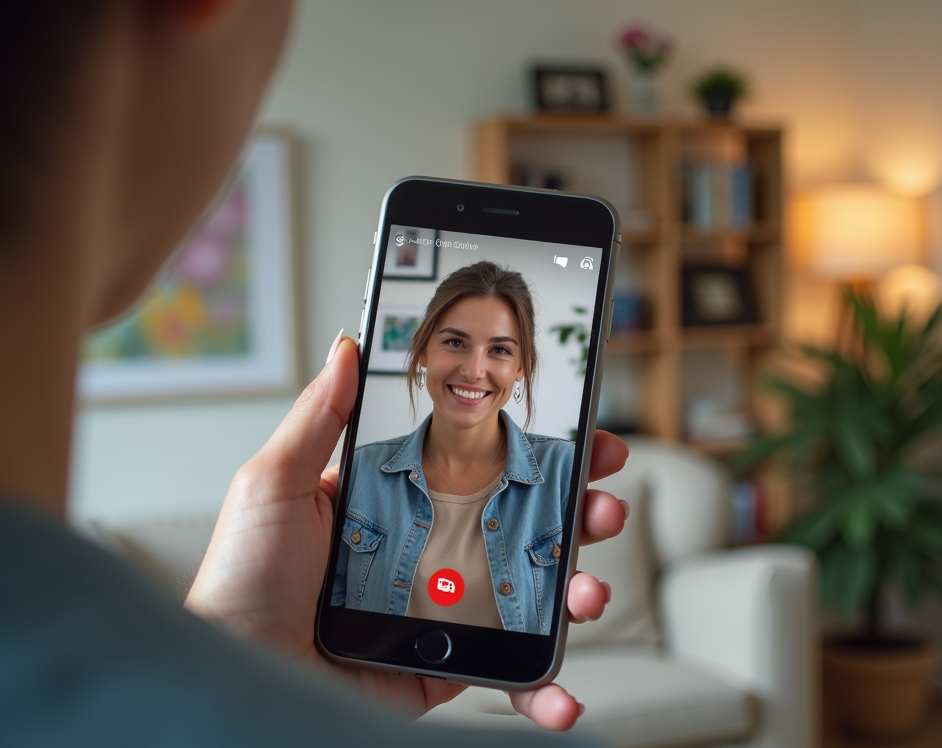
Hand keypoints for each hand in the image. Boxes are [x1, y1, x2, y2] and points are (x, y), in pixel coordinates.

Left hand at [185, 334, 628, 730]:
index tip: (578, 433)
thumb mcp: (274, 483)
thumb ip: (318, 416)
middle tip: (605, 499)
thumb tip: (348, 346)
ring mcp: (442, 608)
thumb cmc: (242, 579)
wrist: (238, 676)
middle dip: (578, 510)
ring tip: (589, 590)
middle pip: (522, 523)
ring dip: (579, 589)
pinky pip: (507, 672)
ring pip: (531, 593)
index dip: (533, 450)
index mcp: (398, 500)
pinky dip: (545, 690)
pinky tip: (563, 693)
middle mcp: (429, 549)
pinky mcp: (445, 664)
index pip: (481, 463)